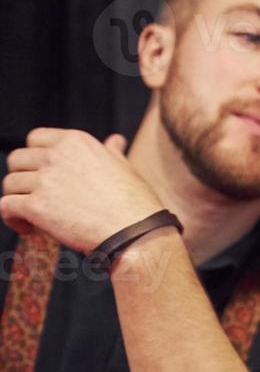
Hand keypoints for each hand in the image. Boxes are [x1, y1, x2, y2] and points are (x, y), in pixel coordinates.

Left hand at [2, 128, 164, 249]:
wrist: (135, 232)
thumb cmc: (134, 202)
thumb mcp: (125, 167)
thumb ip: (111, 152)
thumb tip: (115, 140)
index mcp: (76, 142)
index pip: (35, 138)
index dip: (34, 156)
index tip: (42, 173)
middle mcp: (56, 156)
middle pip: (17, 160)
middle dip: (22, 177)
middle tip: (35, 195)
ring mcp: (44, 180)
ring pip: (10, 184)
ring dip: (18, 199)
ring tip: (33, 216)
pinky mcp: (36, 206)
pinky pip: (6, 206)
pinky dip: (11, 218)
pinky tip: (27, 228)